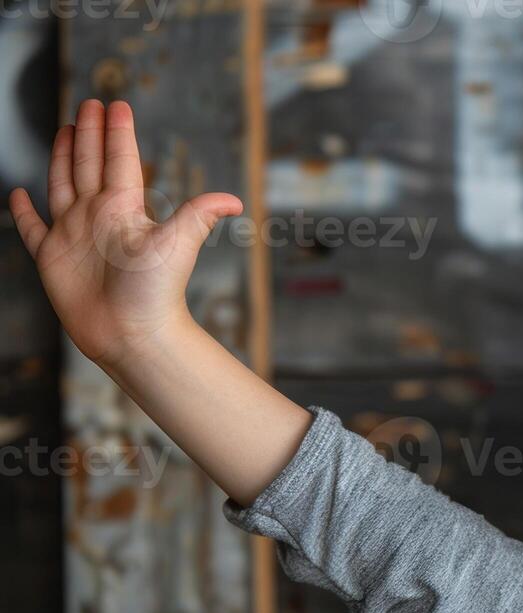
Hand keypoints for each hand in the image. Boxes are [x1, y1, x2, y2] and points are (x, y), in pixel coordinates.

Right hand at [7, 99, 242, 367]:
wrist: (133, 334)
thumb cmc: (156, 292)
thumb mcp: (177, 244)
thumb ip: (198, 215)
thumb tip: (236, 201)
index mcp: (124, 208)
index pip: (119, 160)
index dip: (117, 132)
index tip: (116, 105)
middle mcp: (97, 216)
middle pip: (90, 164)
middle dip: (89, 134)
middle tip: (88, 104)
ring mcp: (73, 235)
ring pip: (63, 184)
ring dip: (63, 158)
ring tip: (66, 132)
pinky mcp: (52, 257)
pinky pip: (32, 228)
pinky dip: (24, 212)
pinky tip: (20, 194)